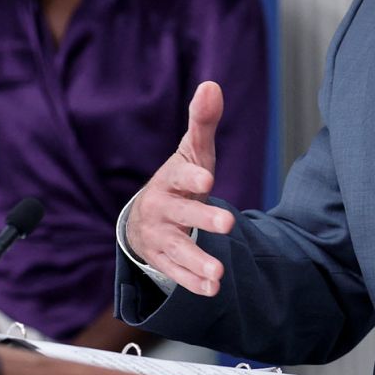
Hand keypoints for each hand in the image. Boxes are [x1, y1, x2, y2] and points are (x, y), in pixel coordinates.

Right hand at [126, 81, 235, 295]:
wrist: (146, 216)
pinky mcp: (164, 261)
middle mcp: (163, 210)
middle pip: (183, 215)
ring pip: (179, 251)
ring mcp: (162, 238)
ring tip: (219, 274)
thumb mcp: (191, 151)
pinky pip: (178, 274)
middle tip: (228, 221)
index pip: (180, 176)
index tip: (208, 178)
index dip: (193, 176)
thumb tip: (211, 85)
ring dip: (199, 262)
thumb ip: (203, 122)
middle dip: (203, 218)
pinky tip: (211, 289)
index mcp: (171, 181)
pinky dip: (193, 283)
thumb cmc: (179, 178)